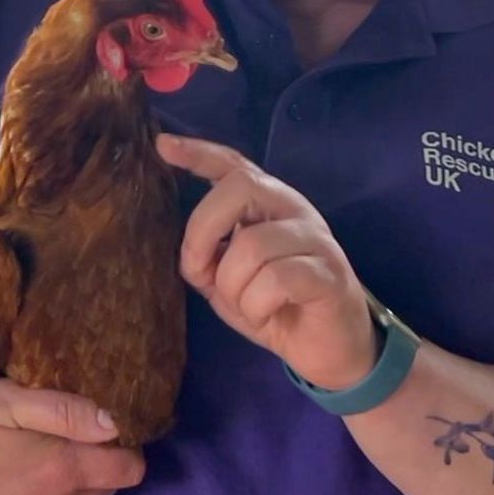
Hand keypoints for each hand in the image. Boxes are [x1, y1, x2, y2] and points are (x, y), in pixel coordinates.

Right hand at [0, 377, 145, 494]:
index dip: (126, 441)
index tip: (107, 418)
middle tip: (71, 429)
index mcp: (60, 470)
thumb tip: (115, 422)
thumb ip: (62, 409)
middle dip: (99, 459)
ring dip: (71, 483)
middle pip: (106, 489)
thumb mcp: (0, 397)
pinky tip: (11, 477)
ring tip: (39, 451)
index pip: (129, 468)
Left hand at [159, 134, 377, 391]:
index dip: (198, 153)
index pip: (233, 165)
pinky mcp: (329, 273)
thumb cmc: (277, 308)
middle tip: (200, 271)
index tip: (163, 146)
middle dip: (204, 229)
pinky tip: (267, 316)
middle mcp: (293, 209)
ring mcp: (315, 238)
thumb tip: (191, 251)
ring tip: (247, 307)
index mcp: (267, 205)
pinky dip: (257, 306)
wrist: (330, 348)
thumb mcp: (228, 282)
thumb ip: (207, 259)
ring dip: (233, 288)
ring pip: (252, 245)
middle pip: (240, 187)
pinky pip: (277, 279)